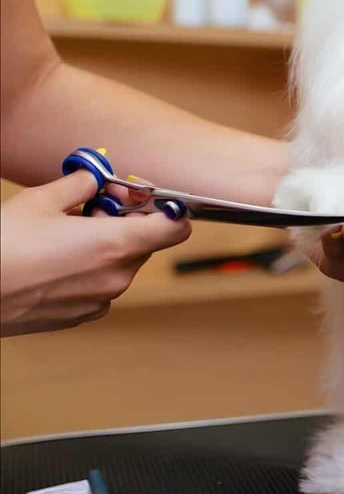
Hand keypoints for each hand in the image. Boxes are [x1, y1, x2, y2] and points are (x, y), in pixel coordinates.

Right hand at [0, 169, 190, 335]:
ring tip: (66, 231)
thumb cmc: (3, 246)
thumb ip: (81, 185)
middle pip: (146, 242)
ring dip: (107, 244)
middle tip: (91, 204)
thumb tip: (96, 178)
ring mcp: (100, 301)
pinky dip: (90, 268)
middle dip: (126, 220)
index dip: (166, 208)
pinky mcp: (81, 316)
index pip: (176, 228)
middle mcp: (116, 277)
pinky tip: (57, 257)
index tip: (141, 196)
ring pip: (122, 263)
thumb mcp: (42, 199)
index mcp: (116, 245)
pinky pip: (101, 284)